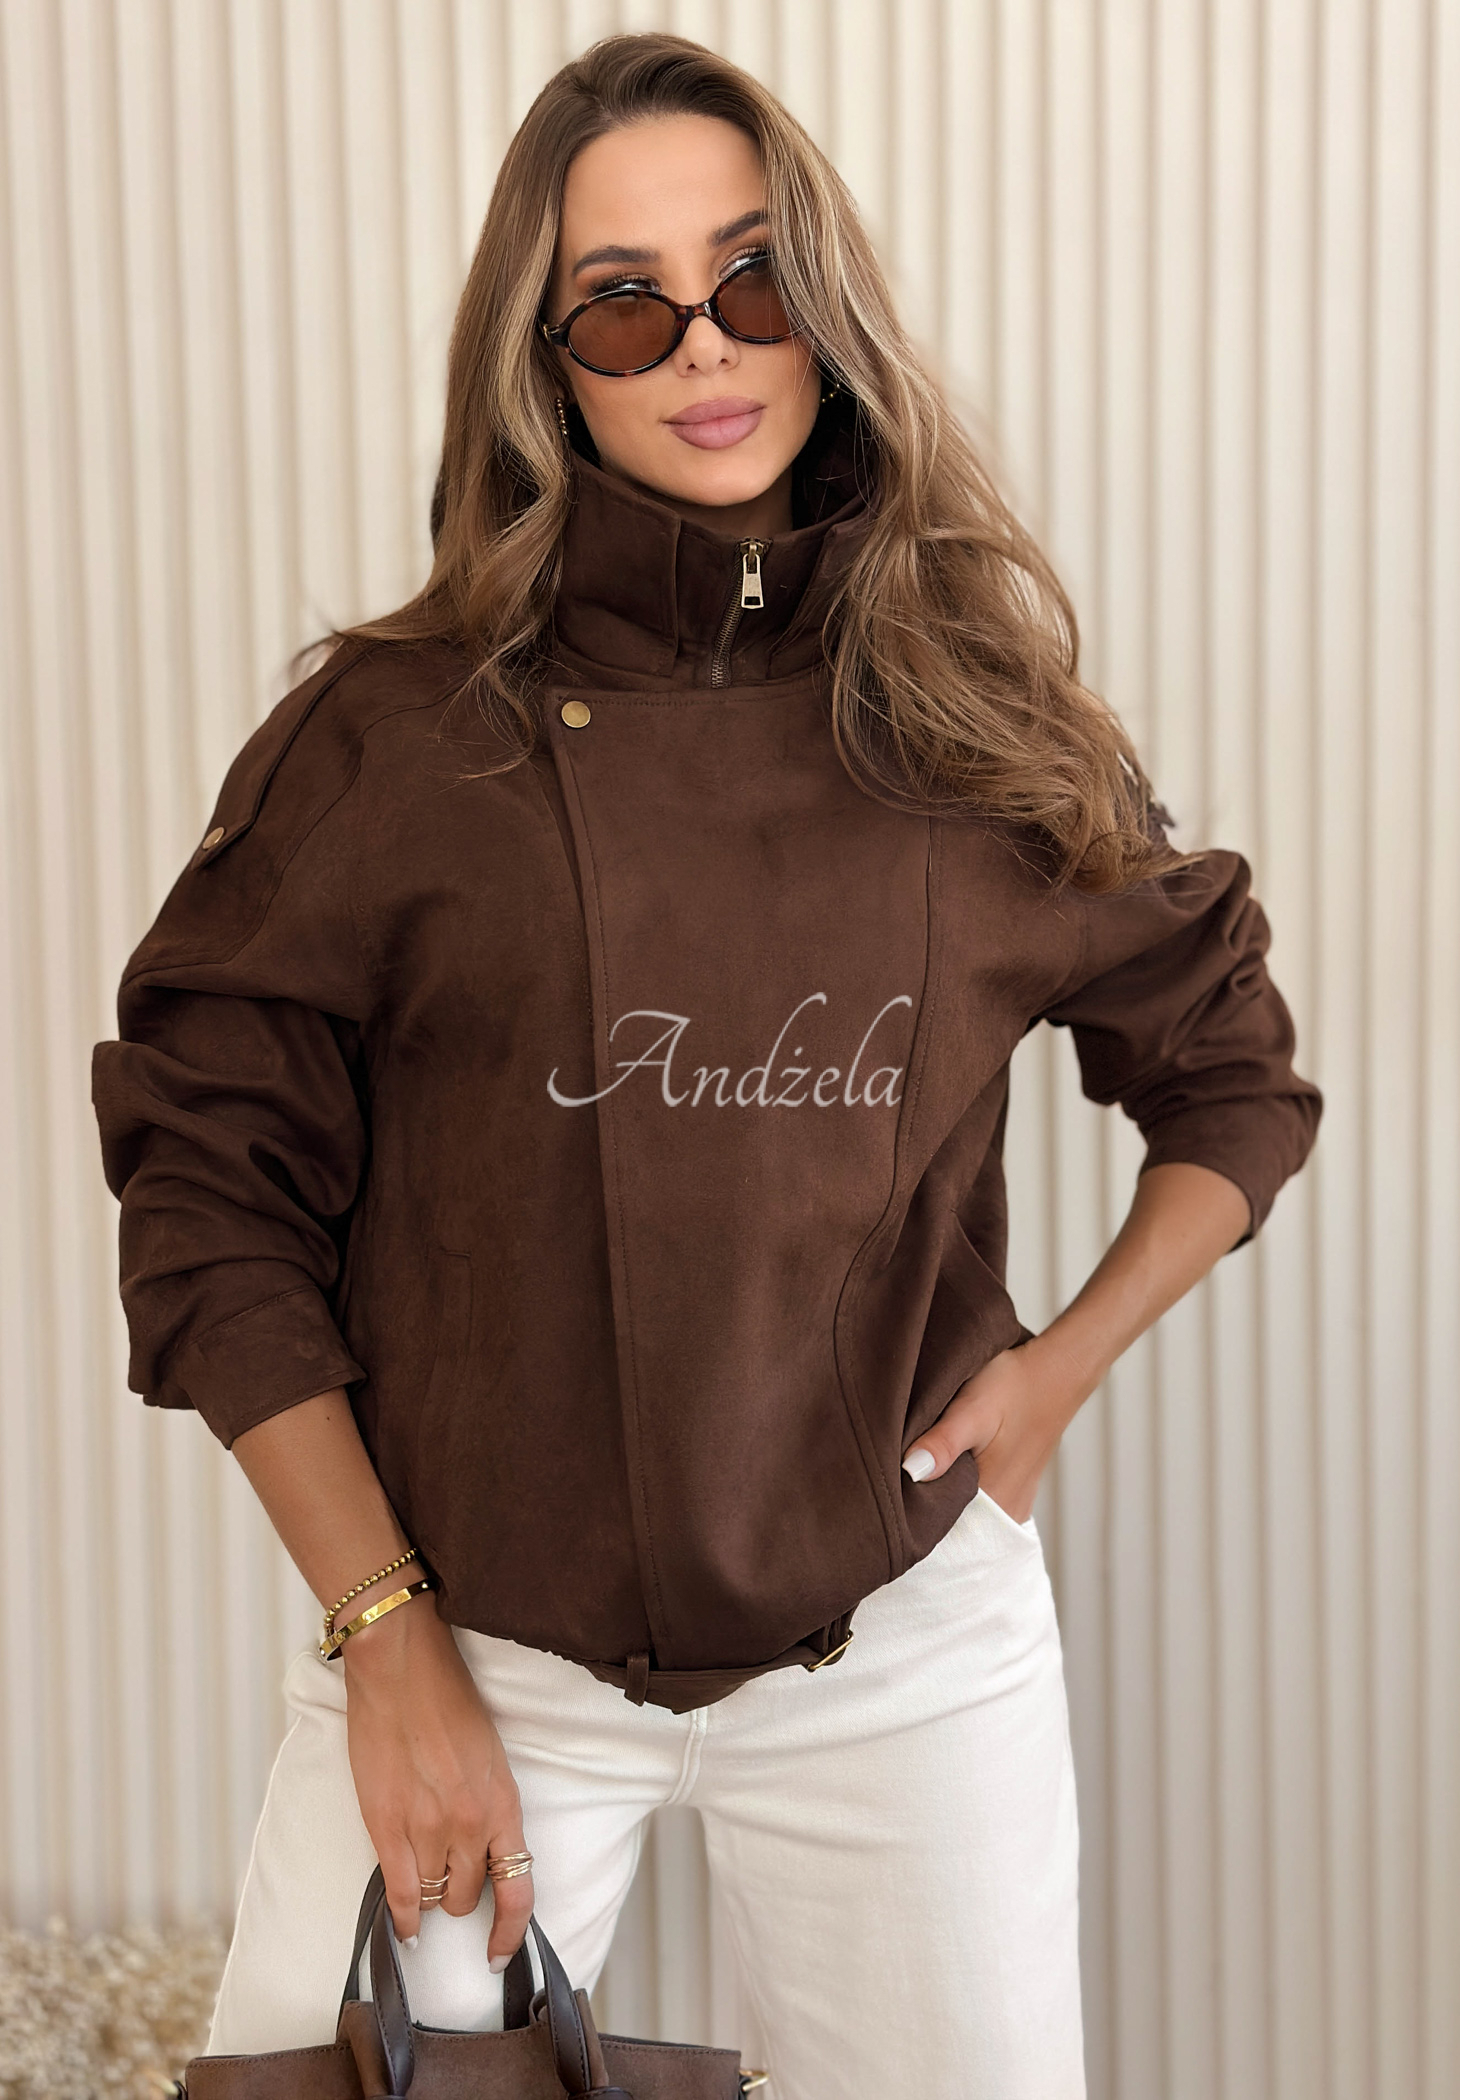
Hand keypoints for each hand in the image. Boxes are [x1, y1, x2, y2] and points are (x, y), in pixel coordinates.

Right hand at [341, 1594, 532, 1968]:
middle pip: (469, 1894)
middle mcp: (470, 1824)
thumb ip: (486, 1803)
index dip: (510, 1930)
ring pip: (435, 1896)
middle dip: (462, 1895)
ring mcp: (427, 1828)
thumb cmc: (445, 1699)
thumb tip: (478, 1844)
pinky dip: (404, 1918)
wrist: (401, 1667)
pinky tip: (405, 1929)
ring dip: (432, 1898)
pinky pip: (401, 1894)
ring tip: (425, 1889)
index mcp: (504, 1802)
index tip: (499, 1951)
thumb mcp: (487, 1755)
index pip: (519, 1888)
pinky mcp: (387, 1827)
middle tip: (451, 1882)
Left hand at [900, 1333, 1087, 1523]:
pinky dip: (956, 1492)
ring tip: (921, 1471)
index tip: (887, 1498)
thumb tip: (910, 1472)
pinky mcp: (1011, 1492)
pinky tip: (945, 1469)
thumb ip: (943, 1444)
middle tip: (898, 1479)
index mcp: (995, 1503)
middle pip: (949, 1530)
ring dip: (938, 1499)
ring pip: (961, 1517)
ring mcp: (1012, 1506)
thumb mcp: (973, 1409)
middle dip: (920, 1510)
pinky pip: (976, 1506)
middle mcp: (1007, 1515)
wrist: (1054, 1372)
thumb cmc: (1014, 1387)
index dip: (909, 1518)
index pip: (939, 1536)